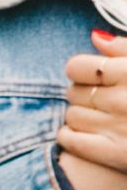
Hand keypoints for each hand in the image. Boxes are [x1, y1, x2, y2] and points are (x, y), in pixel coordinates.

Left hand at [61, 51, 126, 189]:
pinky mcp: (114, 152)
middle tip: (100, 102)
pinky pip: (69, 139)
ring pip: (70, 115)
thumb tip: (94, 37)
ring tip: (99, 119)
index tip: (92, 78)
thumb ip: (125, 49)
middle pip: (72, 92)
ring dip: (78, 117)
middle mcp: (122, 98)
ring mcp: (117, 126)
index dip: (80, 72)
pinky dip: (70, 136)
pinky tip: (86, 135)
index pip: (75, 66)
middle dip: (82, 95)